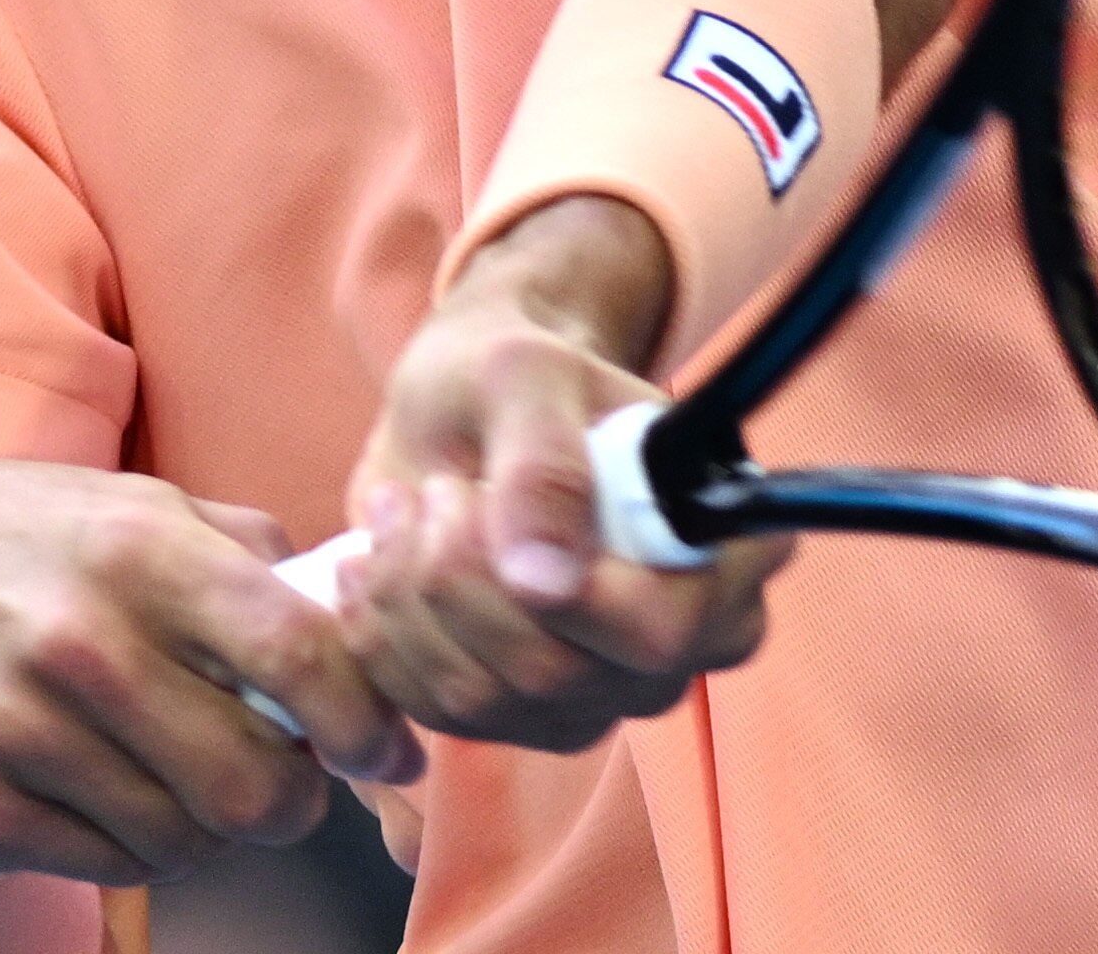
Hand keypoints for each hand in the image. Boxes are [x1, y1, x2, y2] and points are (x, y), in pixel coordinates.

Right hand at [0, 450, 421, 883]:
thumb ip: (256, 557)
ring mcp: (16, 734)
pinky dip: (133, 845)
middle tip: (282, 781)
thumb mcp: (142, 505)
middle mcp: (80, 644)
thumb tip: (363, 615)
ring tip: (180, 773)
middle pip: (254, 786)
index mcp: (144, 553)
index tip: (387, 751)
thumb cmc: (28, 540)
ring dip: (207, 824)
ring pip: (185, 841)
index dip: (368, 724)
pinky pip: (107, 867)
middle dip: (292, 799)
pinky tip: (112, 791)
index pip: (300, 657)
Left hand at [341, 196, 790, 748]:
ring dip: (407, 596)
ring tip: (399, 507)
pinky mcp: (523, 721)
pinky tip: (374, 565)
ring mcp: (601, 695)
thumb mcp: (527, 377)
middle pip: (557, 673)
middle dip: (457, 574)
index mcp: (723, 555)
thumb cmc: (515, 380)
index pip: (665, 631)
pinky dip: (379, 635)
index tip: (478, 502)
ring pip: (484, 699)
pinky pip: (434, 714)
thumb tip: (543, 583)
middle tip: (431, 487)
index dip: (571, 596)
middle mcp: (677, 647)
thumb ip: (544, 463)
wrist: (465, 412)